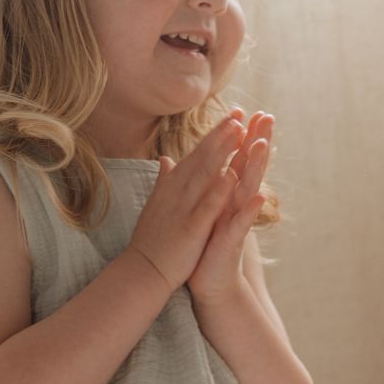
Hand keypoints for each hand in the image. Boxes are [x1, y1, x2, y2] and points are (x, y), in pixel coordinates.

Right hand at [125, 113, 248, 293]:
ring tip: (239, 132)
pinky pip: (206, 206)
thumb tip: (166, 159)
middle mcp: (177, 191)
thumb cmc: (154, 238)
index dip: (215, 134)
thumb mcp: (159, 203)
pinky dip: (218, 191)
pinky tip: (232, 176)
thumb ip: (165, 179)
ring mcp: (184, 208)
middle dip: (221, 134)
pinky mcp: (190, 227)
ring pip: (205, 174)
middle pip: (202, 157)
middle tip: (239, 113)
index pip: (197, 155)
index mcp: (173, 186)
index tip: (232, 116)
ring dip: (222, 151)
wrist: (143, 270)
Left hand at [186, 107, 273, 304]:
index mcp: (226, 194)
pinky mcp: (233, 240)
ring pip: (249, 188)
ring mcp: (237, 220)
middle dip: (259, 141)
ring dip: (258, 167)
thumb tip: (213, 166)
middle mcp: (236, 203)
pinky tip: (260, 196)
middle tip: (268, 116)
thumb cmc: (206, 245)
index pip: (238, 159)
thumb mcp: (206, 209)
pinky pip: (243, 223)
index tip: (249, 110)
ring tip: (264, 145)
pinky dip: (251, 211)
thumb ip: (209, 186)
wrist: (209, 280)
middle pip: (250, 167)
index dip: (244, 136)